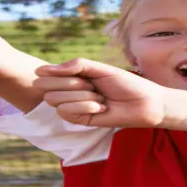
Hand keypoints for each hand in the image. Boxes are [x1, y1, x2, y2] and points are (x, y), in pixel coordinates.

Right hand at [34, 58, 168, 127]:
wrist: (144, 103)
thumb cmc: (125, 83)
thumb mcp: (99, 68)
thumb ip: (74, 66)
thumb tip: (41, 71)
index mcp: (73, 75)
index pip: (46, 74)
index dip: (57, 73)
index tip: (80, 73)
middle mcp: (70, 90)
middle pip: (45, 87)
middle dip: (69, 84)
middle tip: (93, 86)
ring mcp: (74, 106)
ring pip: (54, 101)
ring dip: (80, 96)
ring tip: (100, 97)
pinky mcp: (80, 120)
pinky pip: (65, 113)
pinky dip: (84, 107)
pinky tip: (102, 107)